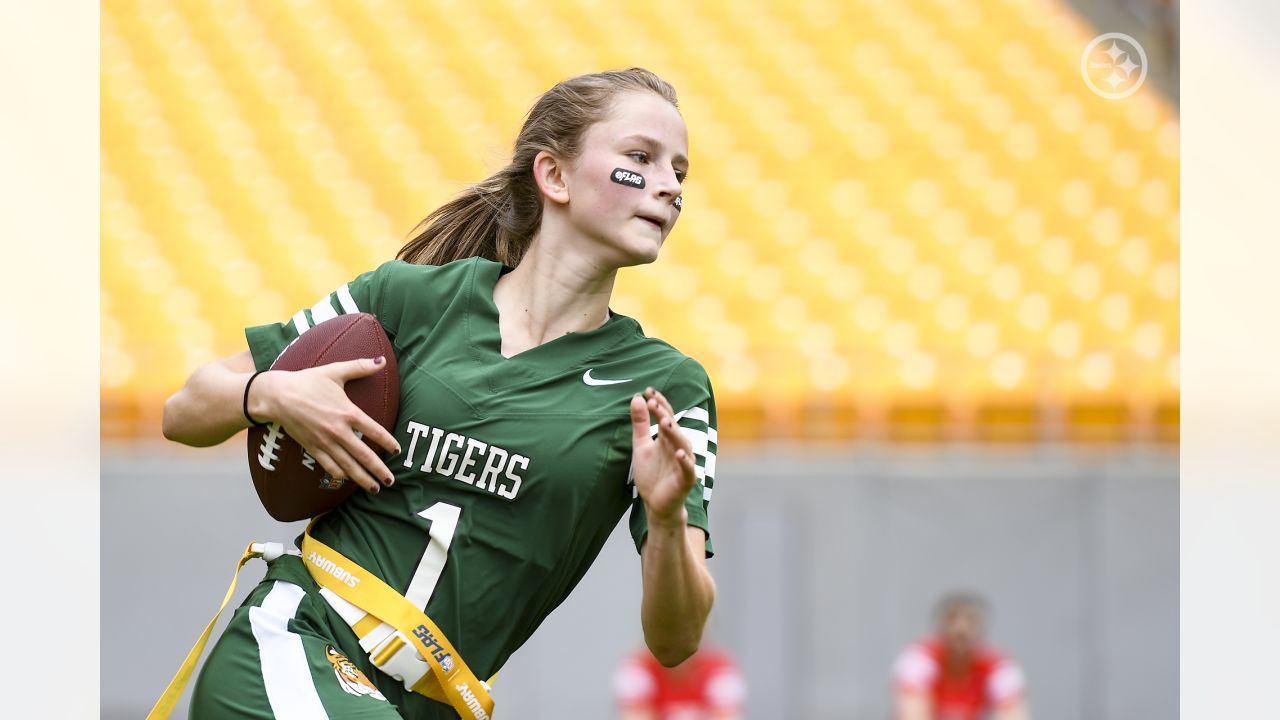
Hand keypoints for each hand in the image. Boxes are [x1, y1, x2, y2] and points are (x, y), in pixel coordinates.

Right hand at [251, 356, 400, 493]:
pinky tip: (347, 481)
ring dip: (362, 479)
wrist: (277, 396)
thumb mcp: (335, 371)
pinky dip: (339, 475)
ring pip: (347, 466)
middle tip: (391, 481)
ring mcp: (325, 442)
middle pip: (364, 455)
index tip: (397, 451)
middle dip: (378, 470)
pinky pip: (328, 466)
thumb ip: (360, 367)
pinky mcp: (312, 448)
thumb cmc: (307, 381)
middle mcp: (338, 431)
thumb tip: (382, 361)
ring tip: (374, 488)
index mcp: (348, 413)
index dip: (388, 442)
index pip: (374, 431)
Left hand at [629, 387, 697, 527]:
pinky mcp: (686, 480)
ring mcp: (684, 463)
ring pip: (682, 445)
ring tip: (665, 422)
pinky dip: (684, 461)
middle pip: (673, 428)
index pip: (666, 416)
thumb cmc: (652, 474)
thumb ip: (640, 424)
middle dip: (664, 415)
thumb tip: (637, 398)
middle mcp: (678, 447)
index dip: (659, 404)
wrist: (656, 504)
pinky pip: (688, 469)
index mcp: (668, 438)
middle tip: (653, 402)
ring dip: (674, 433)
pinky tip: (678, 453)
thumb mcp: (641, 446)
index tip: (648, 391)